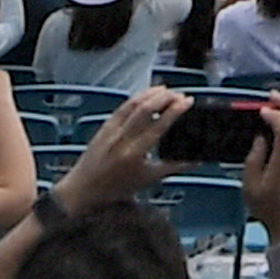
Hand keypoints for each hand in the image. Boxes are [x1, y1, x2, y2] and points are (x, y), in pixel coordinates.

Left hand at [65, 87, 180, 211]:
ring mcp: (111, 130)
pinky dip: (137, 98)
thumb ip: (173, 167)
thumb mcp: (148, 180)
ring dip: (151, 93)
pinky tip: (146, 95)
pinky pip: (122, 107)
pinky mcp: (104, 126)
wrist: (83, 189)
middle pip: (145, 108)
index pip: (159, 124)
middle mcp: (122, 138)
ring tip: (166, 90)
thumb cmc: (116, 188)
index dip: (175, 110)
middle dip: (165, 97)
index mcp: (135, 153)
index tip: (188, 101)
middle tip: (179, 94)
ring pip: (132, 104)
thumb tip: (197, 159)